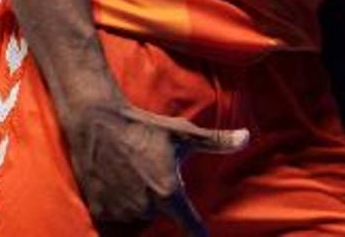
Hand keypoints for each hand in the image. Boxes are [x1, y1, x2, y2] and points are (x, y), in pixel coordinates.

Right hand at [63, 101, 248, 233]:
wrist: (97, 120)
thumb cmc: (143, 126)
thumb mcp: (181, 133)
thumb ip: (216, 141)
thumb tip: (247, 137)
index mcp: (169, 192)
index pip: (192, 229)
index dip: (199, 235)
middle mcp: (146, 207)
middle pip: (160, 222)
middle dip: (159, 208)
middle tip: (150, 179)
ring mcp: (121, 212)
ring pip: (137, 223)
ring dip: (138, 210)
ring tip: (133, 182)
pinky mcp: (100, 212)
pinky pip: (114, 222)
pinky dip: (118, 211)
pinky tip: (118, 187)